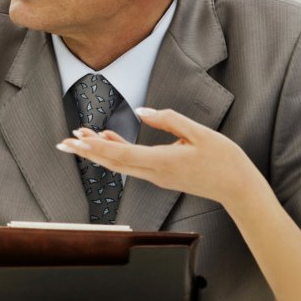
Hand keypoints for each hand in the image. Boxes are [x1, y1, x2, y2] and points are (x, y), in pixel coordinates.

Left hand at [56, 106, 262, 211]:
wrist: (238, 188)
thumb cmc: (224, 159)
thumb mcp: (200, 133)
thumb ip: (169, 120)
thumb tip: (142, 112)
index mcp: (163, 162)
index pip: (121, 155)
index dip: (96, 147)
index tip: (77, 139)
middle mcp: (155, 173)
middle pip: (113, 162)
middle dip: (86, 152)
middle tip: (62, 143)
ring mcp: (157, 177)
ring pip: (120, 164)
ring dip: (98, 152)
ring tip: (77, 138)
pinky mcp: (162, 176)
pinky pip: (132, 164)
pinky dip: (117, 153)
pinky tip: (107, 140)